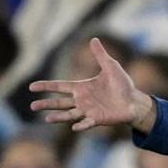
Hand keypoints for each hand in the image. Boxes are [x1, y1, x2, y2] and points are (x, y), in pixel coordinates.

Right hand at [29, 38, 155, 132]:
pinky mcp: (98, 119)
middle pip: (60, 102)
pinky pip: (87, 123)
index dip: (46, 86)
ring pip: (69, 114)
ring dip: (58, 117)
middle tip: (32, 106)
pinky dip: (81, 125)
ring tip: (46, 119)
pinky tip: (73, 128)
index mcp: (82, 87)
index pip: (59, 86)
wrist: (135, 100)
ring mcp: (89, 111)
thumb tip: (94, 39)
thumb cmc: (123, 85)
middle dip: (46, 104)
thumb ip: (100, 55)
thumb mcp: (111, 66)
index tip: (31, 87)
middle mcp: (82, 100)